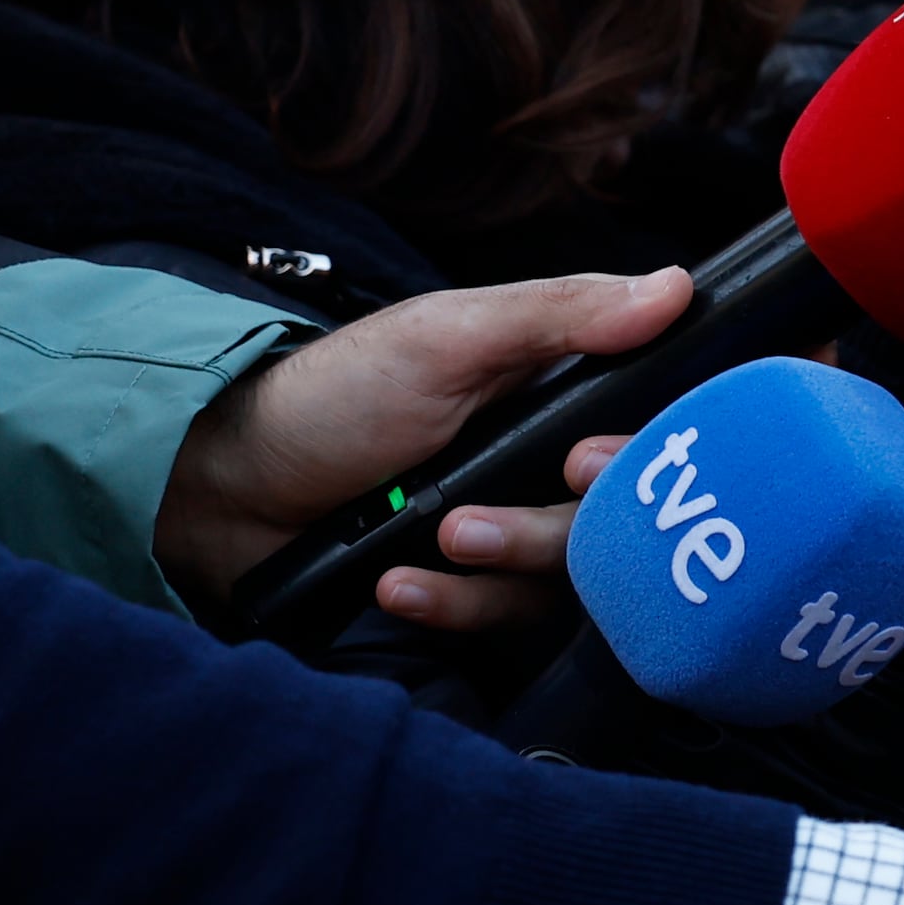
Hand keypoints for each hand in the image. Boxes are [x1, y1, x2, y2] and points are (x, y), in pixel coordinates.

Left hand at [153, 266, 694, 620]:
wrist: (229, 488)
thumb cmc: (335, 394)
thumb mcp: (446, 338)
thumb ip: (559, 315)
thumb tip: (674, 285)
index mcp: (564, 393)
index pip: (655, 433)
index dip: (642, 461)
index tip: (587, 462)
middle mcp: (554, 465)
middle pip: (618, 521)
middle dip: (550, 528)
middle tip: (478, 521)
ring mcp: (517, 530)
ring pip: (569, 578)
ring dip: (499, 567)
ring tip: (435, 544)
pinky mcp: (477, 590)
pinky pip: (507, 618)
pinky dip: (456, 606)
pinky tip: (400, 587)